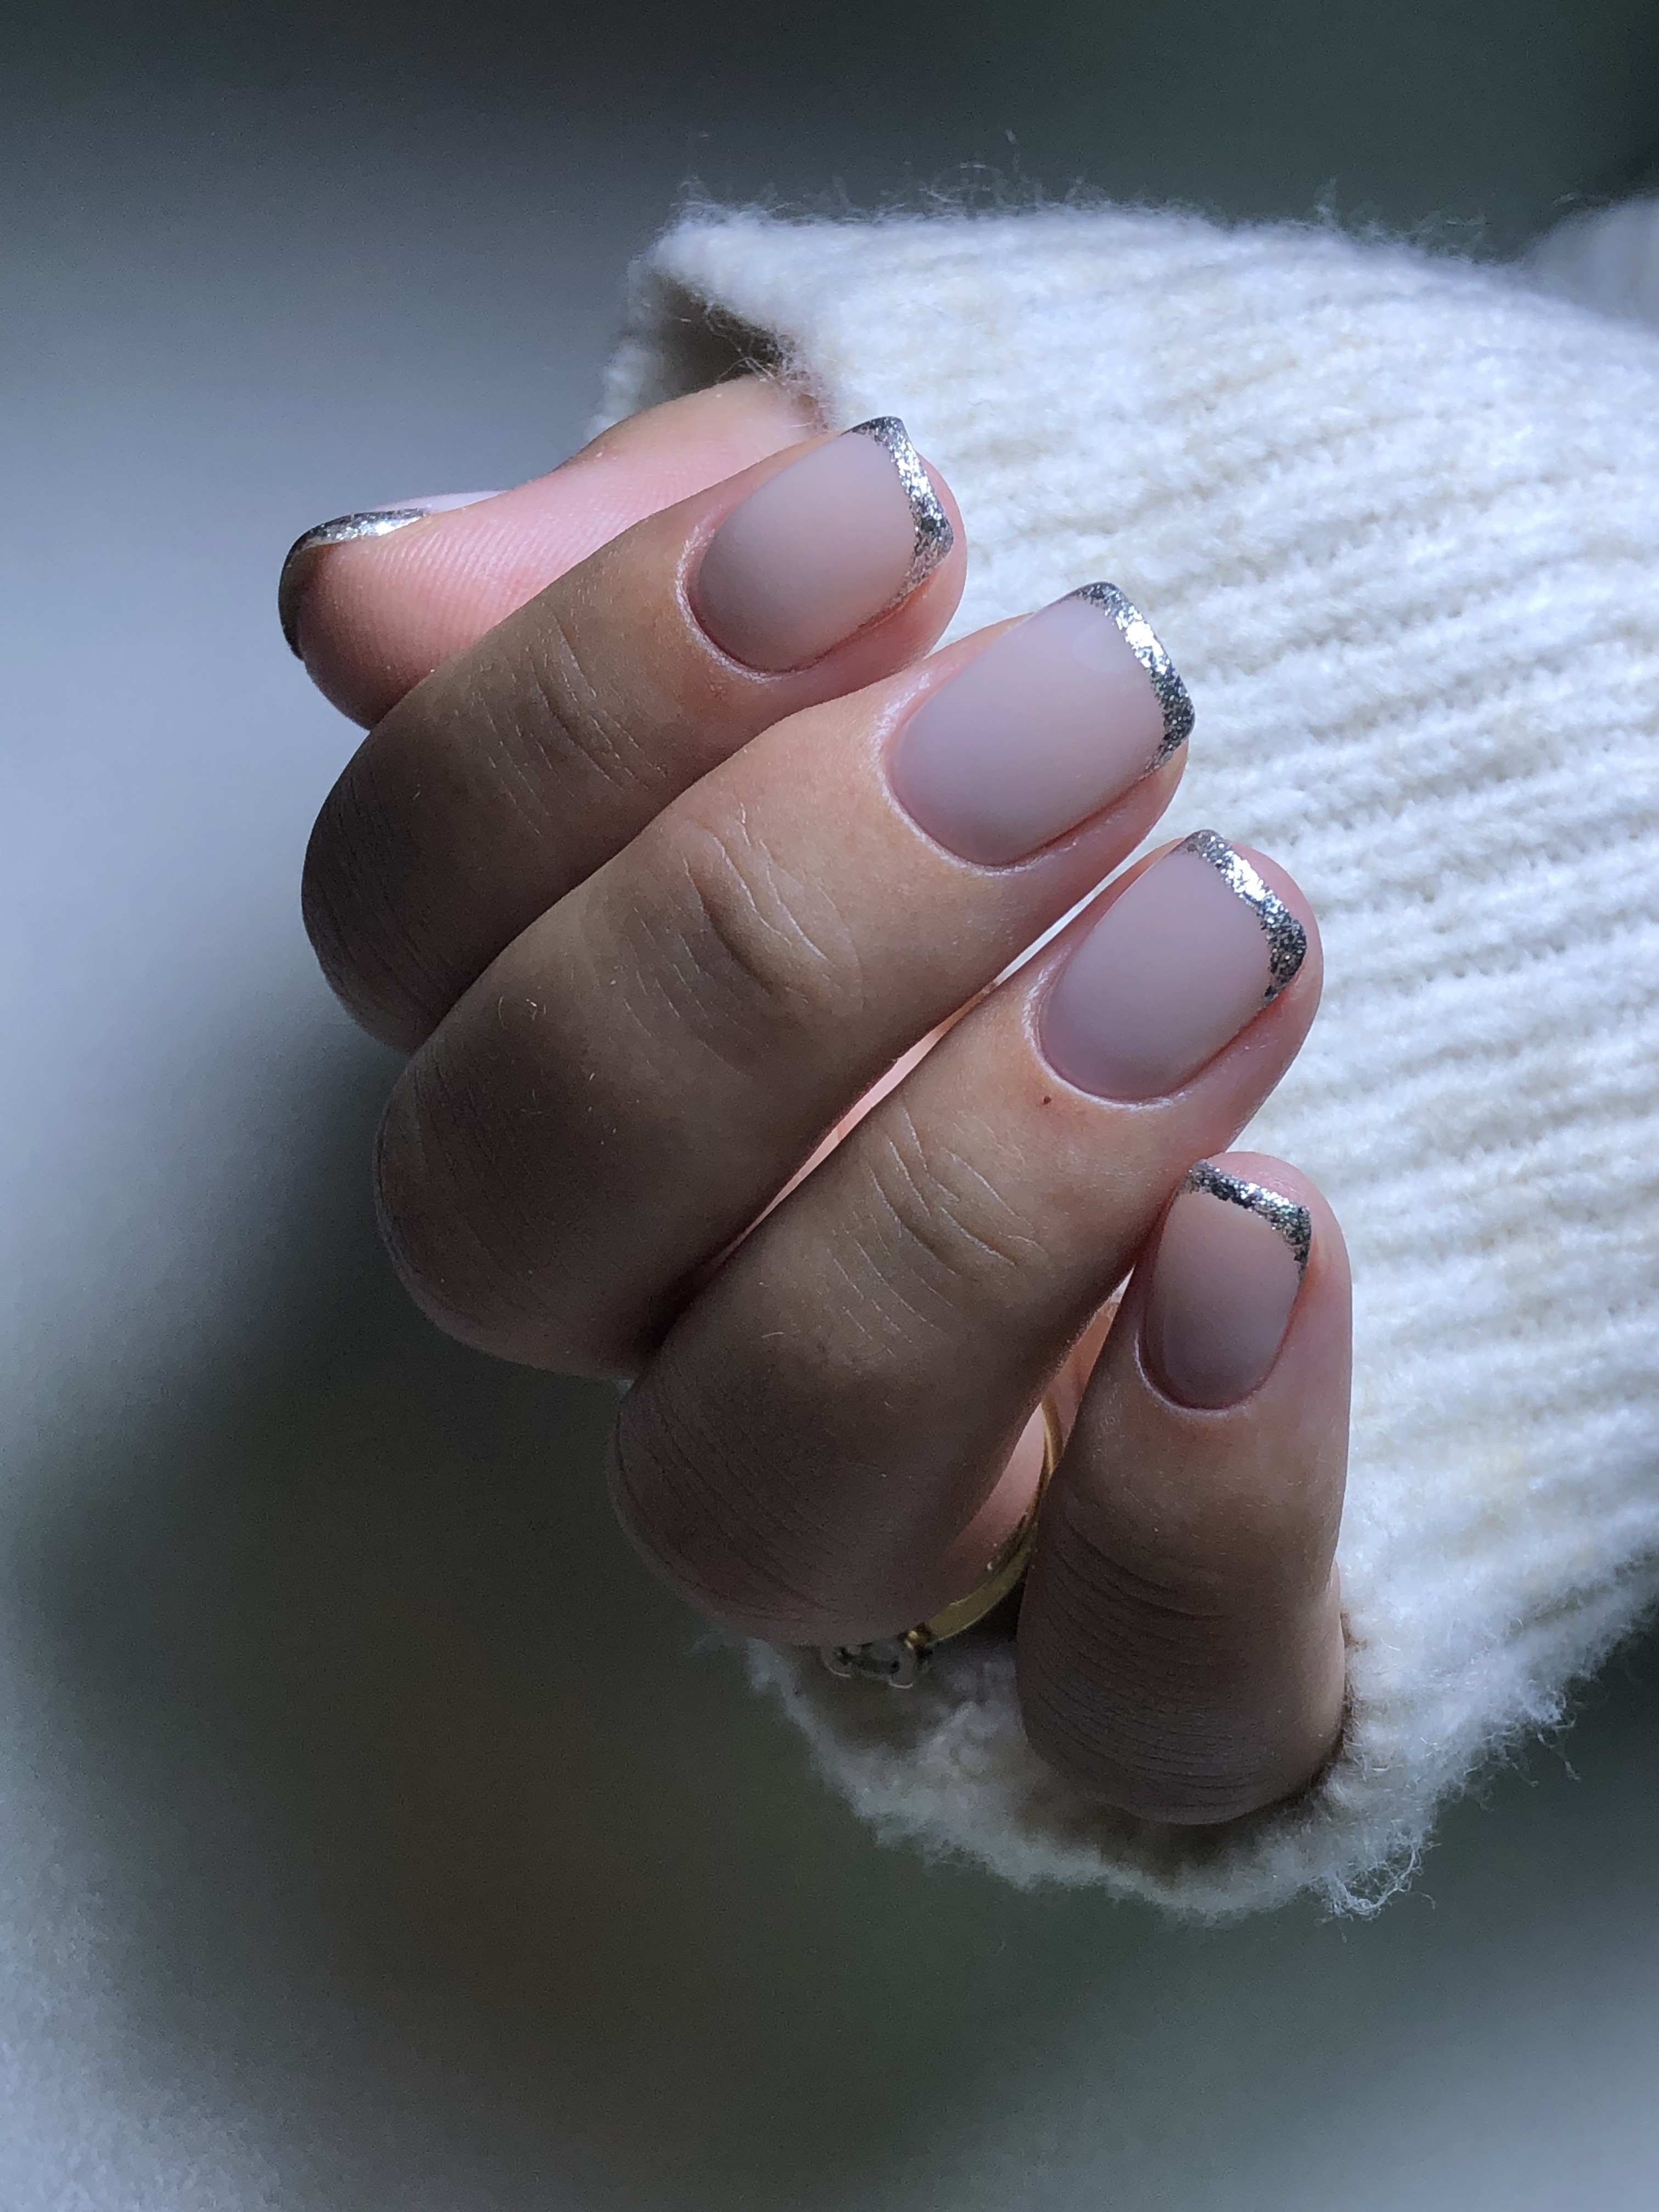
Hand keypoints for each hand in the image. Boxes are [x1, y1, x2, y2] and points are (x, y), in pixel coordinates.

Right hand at [288, 379, 1349, 1824]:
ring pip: (758, 1488)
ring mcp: (906, 1489)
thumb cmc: (1127, 746)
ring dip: (967, 1203)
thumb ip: (658, 579)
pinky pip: (1123, 1688)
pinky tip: (1275, 1232)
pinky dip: (1194, 1494)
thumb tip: (364, 601)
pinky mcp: (1147, 1631)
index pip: (406, 920)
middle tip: (1091, 711)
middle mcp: (680, 1289)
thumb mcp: (909, 601)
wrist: (1437, 897)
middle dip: (767, 939)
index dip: (583, 706)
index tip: (883, 512)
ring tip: (1225, 932)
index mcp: (588, 1026)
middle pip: (515, 1217)